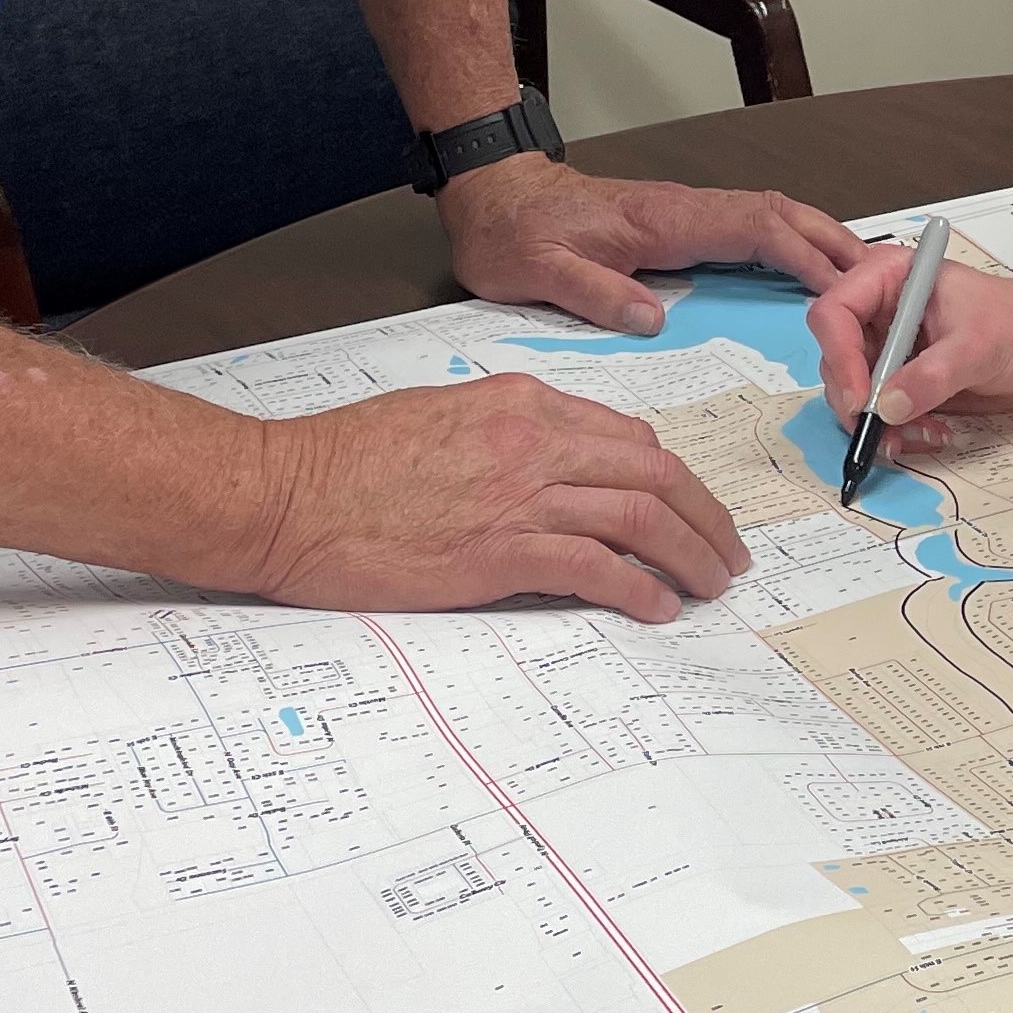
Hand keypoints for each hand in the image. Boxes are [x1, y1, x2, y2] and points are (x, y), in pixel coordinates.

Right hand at [246, 373, 748, 620]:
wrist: (284, 494)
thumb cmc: (343, 462)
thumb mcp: (438, 418)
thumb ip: (501, 433)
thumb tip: (545, 465)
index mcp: (521, 403)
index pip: (629, 440)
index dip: (674, 481)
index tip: (691, 511)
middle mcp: (534, 440)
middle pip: (656, 476)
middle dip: (706, 518)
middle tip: (727, 555)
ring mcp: (520, 495)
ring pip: (642, 519)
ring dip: (691, 557)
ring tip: (710, 587)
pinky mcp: (500, 552)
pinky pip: (597, 569)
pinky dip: (640, 590)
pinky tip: (657, 609)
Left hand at [437, 155, 862, 335]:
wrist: (492, 196)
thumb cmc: (515, 233)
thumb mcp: (541, 270)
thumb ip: (596, 293)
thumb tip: (654, 320)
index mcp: (664, 218)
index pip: (754, 228)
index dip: (804, 256)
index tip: (845, 287)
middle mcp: (684, 209)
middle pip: (779, 213)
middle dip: (833, 240)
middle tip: (882, 275)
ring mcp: (685, 214)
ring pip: (769, 217)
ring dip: (818, 239)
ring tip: (862, 274)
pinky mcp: (678, 224)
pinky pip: (748, 229)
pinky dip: (788, 243)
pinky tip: (803, 270)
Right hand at [812, 245, 1012, 446]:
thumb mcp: (979, 345)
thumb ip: (933, 374)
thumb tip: (891, 404)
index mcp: (890, 279)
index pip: (836, 312)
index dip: (840, 356)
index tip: (863, 398)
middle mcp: (880, 311)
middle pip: (835, 357)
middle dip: (857, 399)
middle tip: (883, 429)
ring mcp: (889, 346)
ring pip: (852, 391)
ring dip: (878, 422)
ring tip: (921, 433)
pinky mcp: (901, 378)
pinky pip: (878, 410)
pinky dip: (895, 429)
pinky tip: (928, 432)